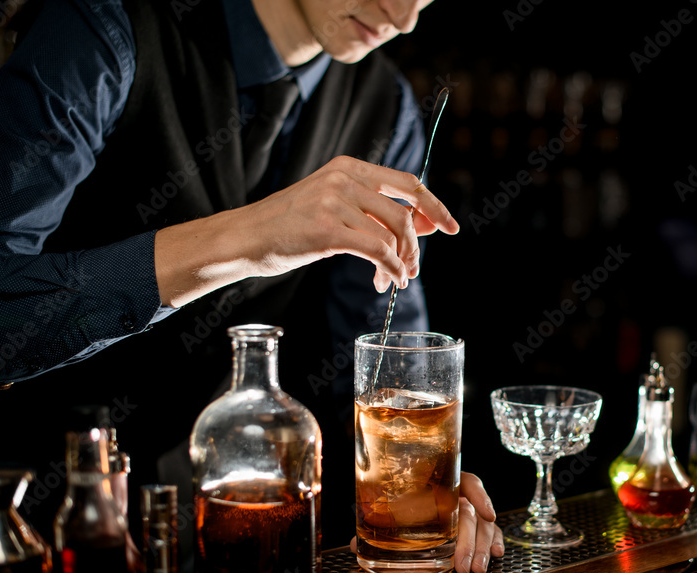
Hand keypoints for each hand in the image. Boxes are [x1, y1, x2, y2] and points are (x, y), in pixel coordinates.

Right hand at [248, 155, 457, 291]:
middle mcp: (344, 178)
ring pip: (392, 235)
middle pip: (404, 213)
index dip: (434, 206)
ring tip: (390, 280)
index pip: (408, 182)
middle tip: (412, 271)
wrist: (246, 237)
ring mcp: (335, 201)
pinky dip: (390, 269)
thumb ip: (377, 212)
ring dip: (400, 264)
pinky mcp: (327, 229)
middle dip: (415, 247)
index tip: (450, 227)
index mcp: (349, 167)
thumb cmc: (291, 226)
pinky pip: (377, 251)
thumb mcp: (335, 208)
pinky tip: (386, 281)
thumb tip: (426, 224)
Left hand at [350, 471, 505, 572]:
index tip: (486, 514)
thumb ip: (375, 522)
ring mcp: (470, 509)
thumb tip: (355, 544)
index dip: (479, 496)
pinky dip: (495, 542)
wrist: (403, 495)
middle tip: (463, 566)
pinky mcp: (476, 524)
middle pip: (472, 514)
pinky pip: (491, 531)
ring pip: (484, 526)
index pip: (467, 482)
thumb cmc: (398, 499)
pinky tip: (496, 555)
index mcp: (442, 482)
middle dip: (471, 542)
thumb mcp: (389, 506)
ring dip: (482, 548)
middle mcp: (459, 494)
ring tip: (477, 569)